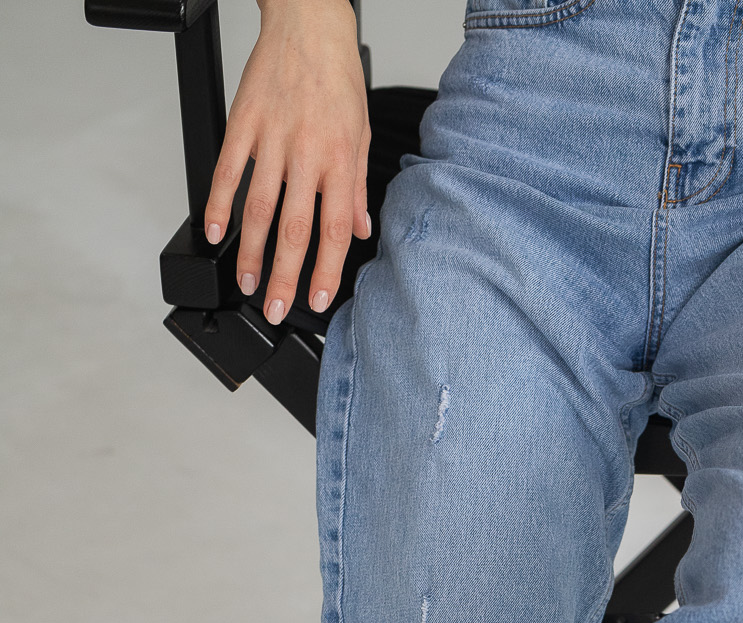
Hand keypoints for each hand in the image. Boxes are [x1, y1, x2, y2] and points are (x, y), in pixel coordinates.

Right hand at [204, 0, 370, 324]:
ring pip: (258, 208)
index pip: (334, 230)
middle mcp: (307, 154)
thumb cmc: (337, 77)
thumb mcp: (360, 134)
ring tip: (246, 281)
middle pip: (293, 229)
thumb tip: (359, 230)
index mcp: (339, 161)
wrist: (308, 23)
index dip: (325, 271)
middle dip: (283, 276)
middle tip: (273, 307)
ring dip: (249, 252)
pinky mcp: (244, 122)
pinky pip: (228, 170)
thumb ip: (356, 187)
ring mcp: (272, 139)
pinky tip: (216, 232)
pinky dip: (219, 204)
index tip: (317, 300)